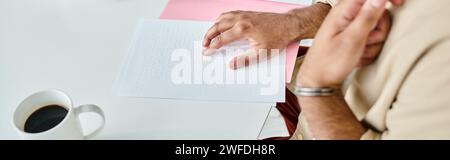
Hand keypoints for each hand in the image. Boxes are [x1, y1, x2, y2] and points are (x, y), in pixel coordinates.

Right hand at [202, 3, 330, 68]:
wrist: (289, 25)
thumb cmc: (278, 38)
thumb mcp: (262, 54)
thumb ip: (244, 60)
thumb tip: (231, 65)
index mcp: (243, 30)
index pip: (222, 39)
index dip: (213, 46)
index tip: (207, 51)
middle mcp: (241, 20)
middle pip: (218, 26)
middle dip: (209, 35)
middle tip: (204, 44)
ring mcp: (244, 15)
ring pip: (222, 18)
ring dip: (214, 26)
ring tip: (209, 35)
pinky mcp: (247, 13)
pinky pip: (229, 14)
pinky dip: (221, 19)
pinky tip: (221, 24)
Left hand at [297, 0, 394, 87]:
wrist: (319, 81)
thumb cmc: (330, 62)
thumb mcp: (352, 40)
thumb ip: (368, 17)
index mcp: (344, 10)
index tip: (400, 4)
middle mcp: (347, 15)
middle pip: (379, 14)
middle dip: (379, 31)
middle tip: (366, 42)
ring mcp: (351, 27)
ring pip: (378, 29)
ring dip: (373, 43)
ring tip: (359, 52)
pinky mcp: (354, 37)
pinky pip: (372, 40)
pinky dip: (369, 49)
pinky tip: (357, 56)